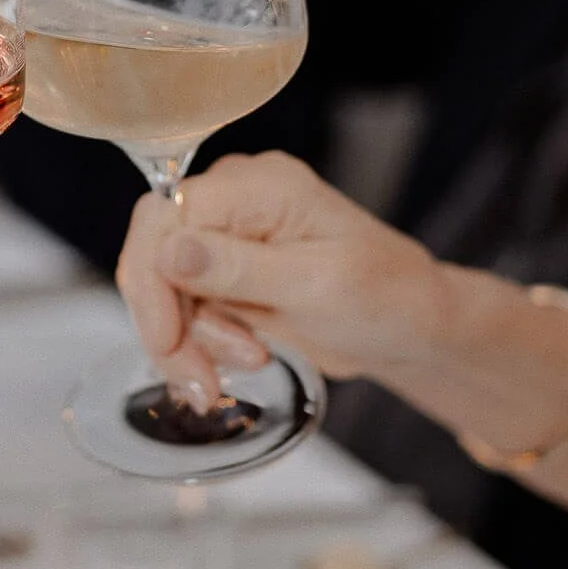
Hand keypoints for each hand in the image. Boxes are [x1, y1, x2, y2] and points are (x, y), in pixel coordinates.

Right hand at [116, 152, 443, 404]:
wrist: (414, 326)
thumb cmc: (389, 297)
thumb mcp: (318, 286)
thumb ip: (240, 268)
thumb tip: (169, 250)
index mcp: (257, 186)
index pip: (163, 218)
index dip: (152, 282)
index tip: (167, 343)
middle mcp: (234, 201)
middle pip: (154, 254)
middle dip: (168, 324)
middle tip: (198, 382)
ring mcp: (229, 236)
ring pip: (163, 288)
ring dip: (191, 341)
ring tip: (248, 365)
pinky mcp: (227, 271)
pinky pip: (185, 307)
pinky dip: (201, 343)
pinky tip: (241, 359)